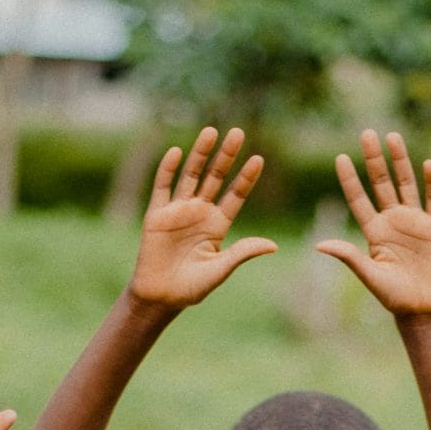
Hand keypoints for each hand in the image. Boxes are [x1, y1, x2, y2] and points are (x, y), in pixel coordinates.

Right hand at [128, 125, 275, 309]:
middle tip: (238, 132)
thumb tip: (273, 246)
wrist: (161, 297)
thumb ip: (242, 253)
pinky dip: (168, 169)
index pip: (236, 195)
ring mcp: (178, 210)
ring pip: (191, 175)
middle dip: (226, 156)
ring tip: (211, 132)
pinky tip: (177, 151)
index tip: (258, 158)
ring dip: (200, 154)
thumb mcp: (221, 269)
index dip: (246, 177)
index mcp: (218, 224)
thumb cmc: (192, 287)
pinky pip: (163, 186)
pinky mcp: (157, 214)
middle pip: (216, 177)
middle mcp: (200, 212)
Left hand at [319, 131, 430, 318]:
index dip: (349, 179)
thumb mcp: (369, 276)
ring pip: (406, 183)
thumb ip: (348, 257)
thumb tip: (319, 245)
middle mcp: (393, 220)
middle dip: (373, 159)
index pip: (359, 198)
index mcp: (374, 231)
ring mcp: (416, 221)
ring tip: (392, 137)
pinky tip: (428, 164)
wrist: (423, 308)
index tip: (339, 157)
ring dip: (400, 161)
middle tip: (366, 133)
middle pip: (381, 183)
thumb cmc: (393, 297)